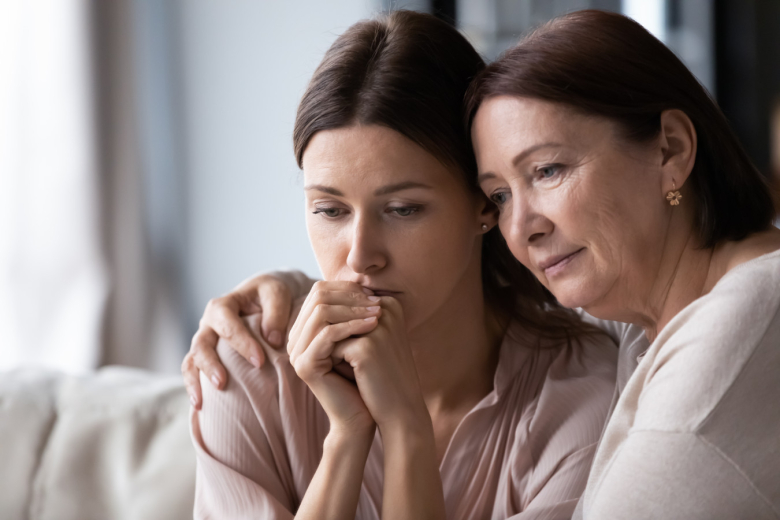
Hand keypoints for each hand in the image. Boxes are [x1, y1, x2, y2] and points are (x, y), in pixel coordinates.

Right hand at [182, 272, 297, 408]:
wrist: (264, 297)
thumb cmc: (272, 295)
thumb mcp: (277, 293)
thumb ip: (276, 312)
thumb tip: (272, 339)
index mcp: (224, 305)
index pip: (227, 323)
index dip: (241, 342)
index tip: (259, 361)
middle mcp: (209, 323)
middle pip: (201, 344)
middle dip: (210, 365)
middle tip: (222, 383)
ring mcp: (205, 340)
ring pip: (192, 360)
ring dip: (195, 381)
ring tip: (202, 401)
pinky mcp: (206, 356)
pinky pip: (192, 372)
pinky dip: (193, 388)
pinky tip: (199, 407)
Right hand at [288, 281, 382, 433]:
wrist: (362, 414)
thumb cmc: (365, 375)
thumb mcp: (359, 336)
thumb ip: (354, 310)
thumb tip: (364, 278)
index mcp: (305, 329)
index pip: (321, 292)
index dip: (348, 289)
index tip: (375, 294)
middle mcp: (295, 338)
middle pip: (317, 298)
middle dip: (350, 297)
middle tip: (377, 301)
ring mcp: (296, 352)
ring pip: (321, 314)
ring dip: (353, 309)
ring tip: (379, 312)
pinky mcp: (303, 366)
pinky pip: (326, 335)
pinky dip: (351, 326)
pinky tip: (373, 325)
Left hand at [332, 296, 428, 434]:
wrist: (401, 410)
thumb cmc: (384, 375)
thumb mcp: (372, 339)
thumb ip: (351, 319)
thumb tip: (316, 308)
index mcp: (389, 303)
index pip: (344, 300)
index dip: (331, 320)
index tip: (334, 341)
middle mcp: (386, 309)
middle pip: (336, 310)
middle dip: (326, 331)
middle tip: (328, 353)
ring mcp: (378, 326)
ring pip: (331, 326)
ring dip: (327, 345)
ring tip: (332, 361)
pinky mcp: (367, 347)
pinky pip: (331, 346)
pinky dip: (332, 360)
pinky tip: (343, 375)